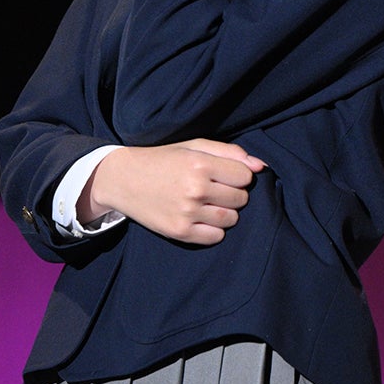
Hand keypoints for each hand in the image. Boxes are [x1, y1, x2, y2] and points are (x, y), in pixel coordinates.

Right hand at [83, 138, 266, 244]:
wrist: (123, 179)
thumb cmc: (163, 160)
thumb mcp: (193, 146)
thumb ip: (229, 152)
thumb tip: (261, 167)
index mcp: (199, 164)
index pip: (245, 176)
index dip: (238, 175)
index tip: (224, 174)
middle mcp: (195, 189)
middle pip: (241, 198)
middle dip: (233, 193)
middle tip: (214, 189)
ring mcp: (187, 213)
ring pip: (231, 219)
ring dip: (225, 212)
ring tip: (208, 203)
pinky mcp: (180, 232)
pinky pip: (216, 237)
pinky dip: (214, 229)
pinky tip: (201, 217)